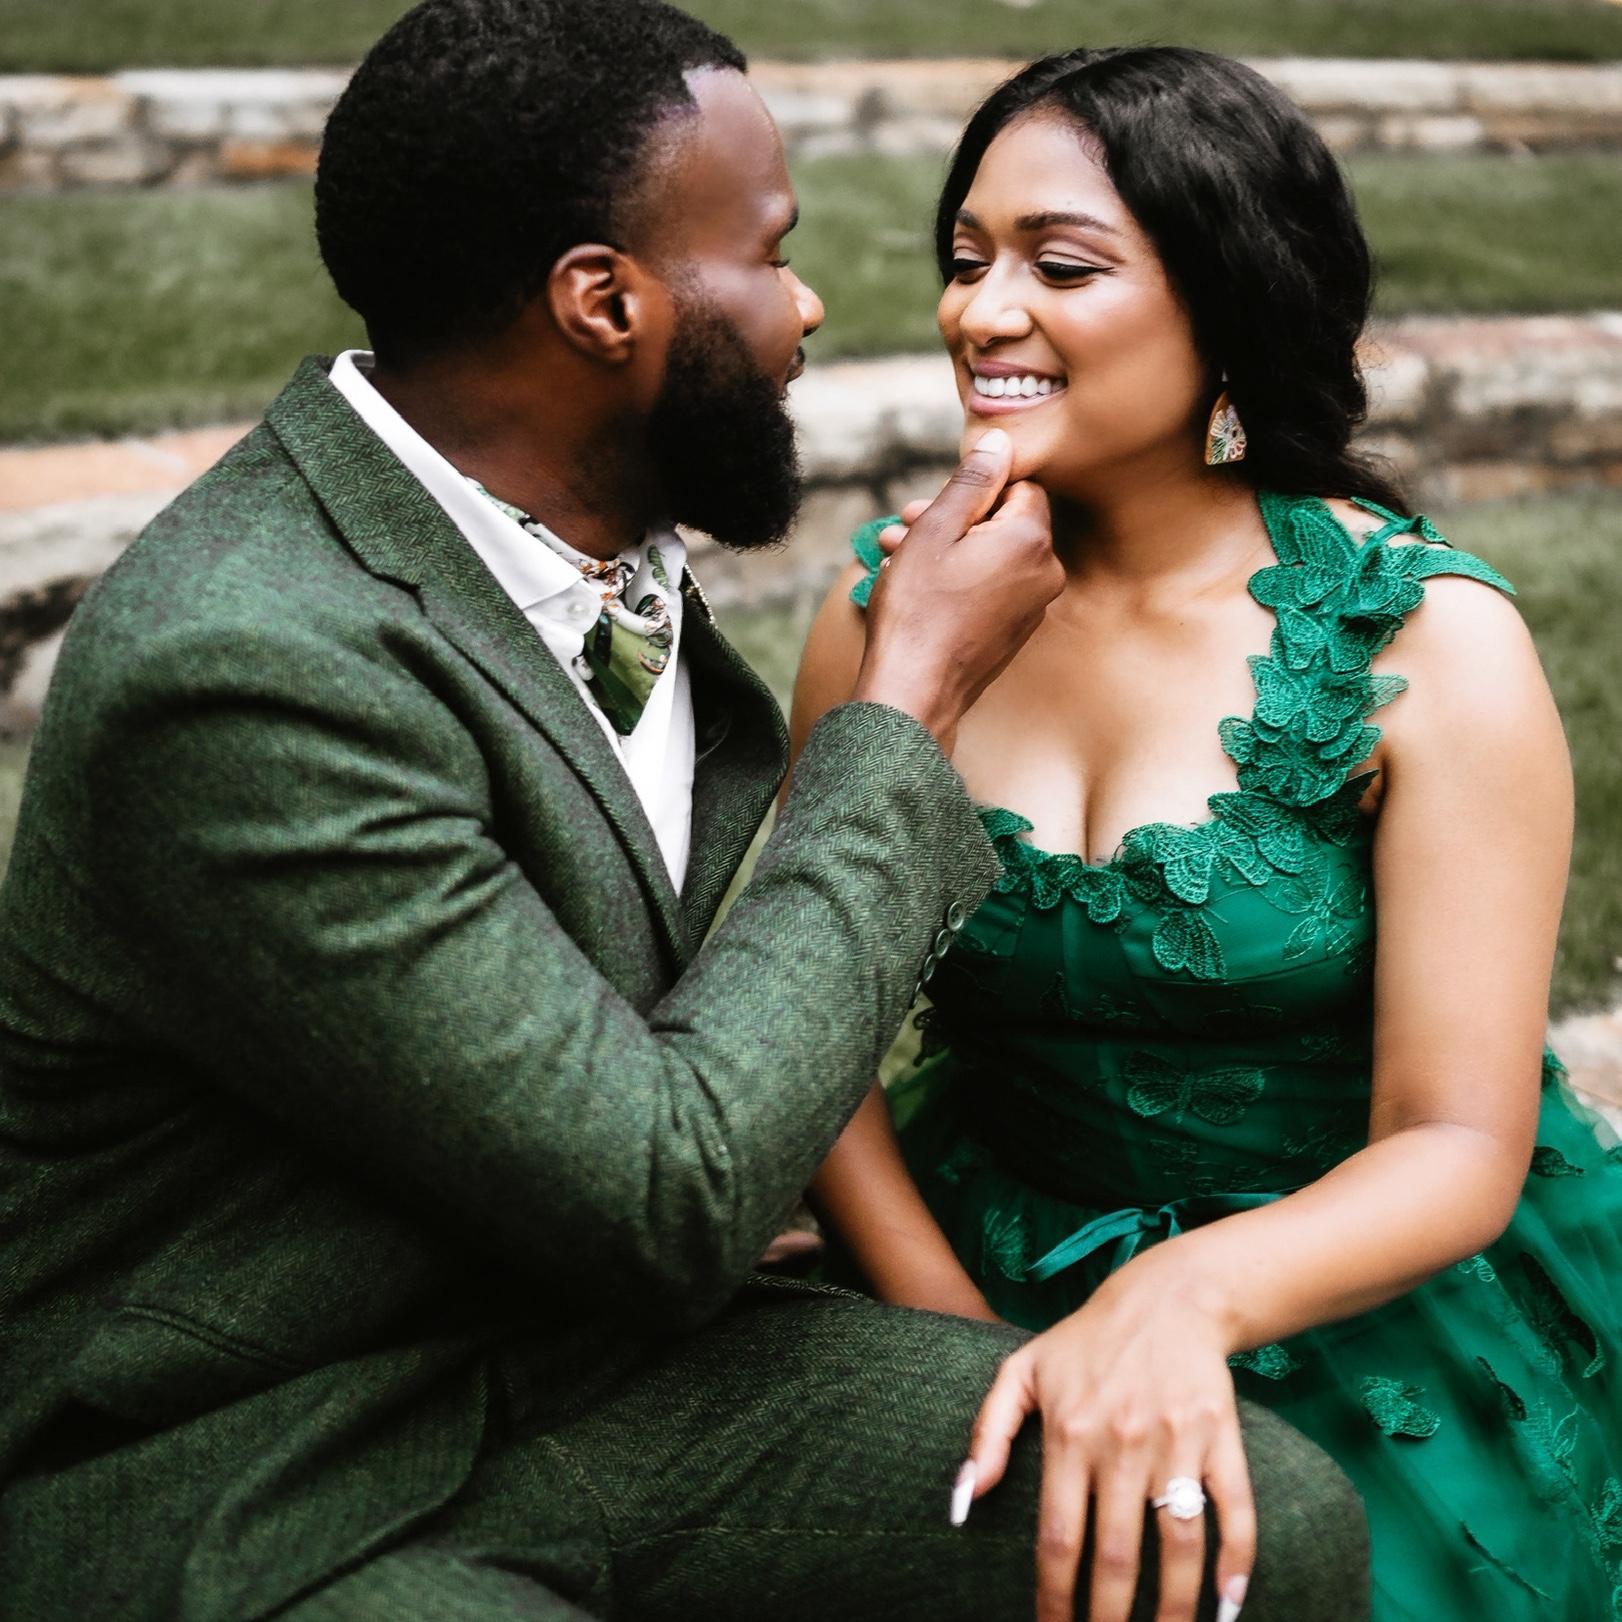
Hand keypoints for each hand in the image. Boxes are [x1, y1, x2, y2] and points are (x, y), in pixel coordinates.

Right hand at [852, 429, 1059, 745]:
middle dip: (951, 519)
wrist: (915, 692)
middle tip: (903, 525)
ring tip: (895, 554)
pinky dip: (957, 580)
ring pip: (990, 556)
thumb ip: (972, 480)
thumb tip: (1001, 441)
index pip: (1017, 486)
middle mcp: (1044, 573)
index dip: (972, 489)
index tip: (932, 504)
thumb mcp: (935, 529)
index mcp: (1031, 540)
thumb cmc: (918, 611)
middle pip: (1003, 522)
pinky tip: (914, 584)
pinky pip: (990, 588)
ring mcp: (1033, 607)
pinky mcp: (1015, 631)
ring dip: (945, 549)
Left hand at [957, 1269, 1253, 1621]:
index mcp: (1070, 1432)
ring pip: (1178, 1545)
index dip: (1054, 1596)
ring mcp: (1177, 1442)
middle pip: (1118, 1555)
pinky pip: (1235, 1512)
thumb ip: (987, 1433)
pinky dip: (1237, 1564)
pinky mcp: (1222, 1439)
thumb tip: (964, 1500)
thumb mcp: (1021, 1372)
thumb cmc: (1085, 1342)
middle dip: (1109, 1617)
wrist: (1167, 1298)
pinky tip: (1227, 1607)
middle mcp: (1122, 1442)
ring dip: (1175, 1608)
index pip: (1059, 1535)